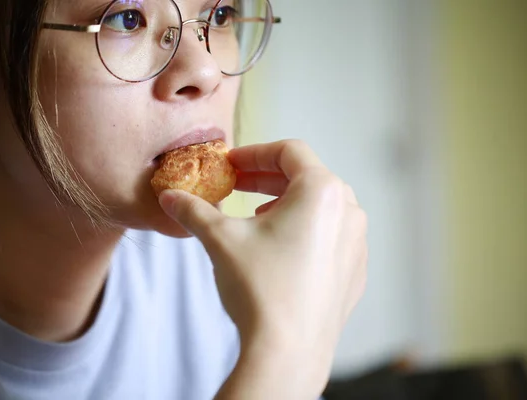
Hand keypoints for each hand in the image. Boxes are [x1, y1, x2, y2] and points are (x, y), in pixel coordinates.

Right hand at [158, 140, 367, 398]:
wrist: (288, 353)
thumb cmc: (260, 288)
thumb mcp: (220, 239)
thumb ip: (194, 210)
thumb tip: (170, 197)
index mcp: (321, 191)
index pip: (289, 151)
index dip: (255, 152)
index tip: (232, 164)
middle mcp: (348, 211)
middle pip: (306, 177)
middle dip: (268, 177)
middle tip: (239, 184)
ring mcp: (356, 242)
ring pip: (320, 207)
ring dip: (287, 204)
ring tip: (257, 216)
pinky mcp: (354, 270)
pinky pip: (330, 236)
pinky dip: (304, 231)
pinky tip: (279, 249)